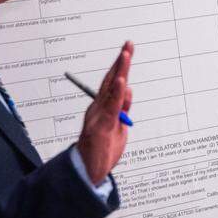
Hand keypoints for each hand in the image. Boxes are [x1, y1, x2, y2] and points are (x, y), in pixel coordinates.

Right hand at [77, 42, 133, 184]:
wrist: (87, 174)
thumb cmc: (101, 152)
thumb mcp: (118, 127)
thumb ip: (123, 109)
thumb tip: (129, 90)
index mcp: (102, 108)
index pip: (112, 82)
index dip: (120, 66)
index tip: (127, 50)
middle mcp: (98, 108)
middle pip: (111, 80)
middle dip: (121, 62)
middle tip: (129, 44)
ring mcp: (99, 116)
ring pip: (110, 89)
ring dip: (119, 70)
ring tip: (125, 54)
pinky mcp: (101, 126)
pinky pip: (110, 107)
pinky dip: (116, 93)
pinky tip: (122, 80)